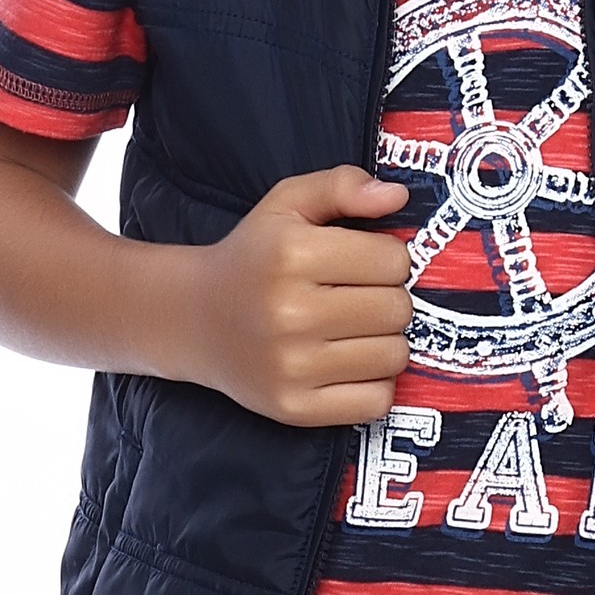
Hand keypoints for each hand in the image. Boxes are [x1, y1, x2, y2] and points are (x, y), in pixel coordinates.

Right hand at [177, 166, 412, 425]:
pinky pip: (376, 401)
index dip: (387, 259)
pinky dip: (373, 384)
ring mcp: (291, 366)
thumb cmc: (253, 258)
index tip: (362, 263)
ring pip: (394, 356)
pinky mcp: (295, 408)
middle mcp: (290, 313)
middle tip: (356, 298)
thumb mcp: (286, 204)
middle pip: (397, 309)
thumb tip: (397, 197)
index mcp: (291, 256)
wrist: (196, 319)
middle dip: (387, 299)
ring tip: (351, 330)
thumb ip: (341, 186)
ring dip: (384, 342)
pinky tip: (347, 364)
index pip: (394, 261)